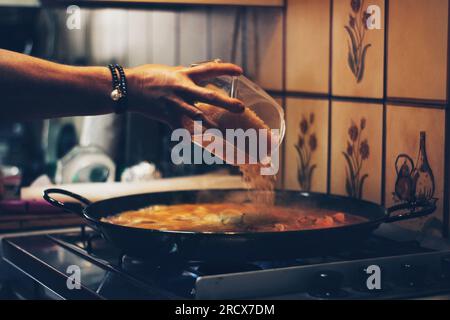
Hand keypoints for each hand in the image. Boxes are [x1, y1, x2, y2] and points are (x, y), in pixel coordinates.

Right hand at [126, 62, 244, 127]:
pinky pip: (182, 130)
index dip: (225, 69)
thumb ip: (187, 75)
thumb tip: (202, 77)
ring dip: (210, 125)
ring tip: (223, 132)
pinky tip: (202, 145)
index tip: (240, 71)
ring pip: (196, 116)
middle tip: (240, 108)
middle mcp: (182, 89)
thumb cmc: (149, 76)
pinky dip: (192, 138)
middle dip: (225, 103)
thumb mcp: (171, 71)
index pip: (209, 69)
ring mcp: (175, 104)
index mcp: (184, 75)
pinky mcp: (168, 116)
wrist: (130, 87)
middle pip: (208, 96)